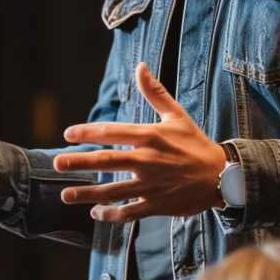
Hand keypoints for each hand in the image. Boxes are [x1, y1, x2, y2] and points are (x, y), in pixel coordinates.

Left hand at [53, 62, 226, 222]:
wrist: (223, 175)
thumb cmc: (196, 143)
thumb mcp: (176, 115)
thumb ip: (155, 92)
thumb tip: (140, 66)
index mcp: (150, 137)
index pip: (112, 132)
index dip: (87, 132)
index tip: (68, 134)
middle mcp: (148, 161)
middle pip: (107, 161)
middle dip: (79, 162)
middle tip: (57, 163)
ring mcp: (152, 185)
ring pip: (113, 191)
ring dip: (87, 193)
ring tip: (65, 194)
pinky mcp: (157, 205)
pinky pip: (129, 212)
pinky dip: (111, 214)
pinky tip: (96, 212)